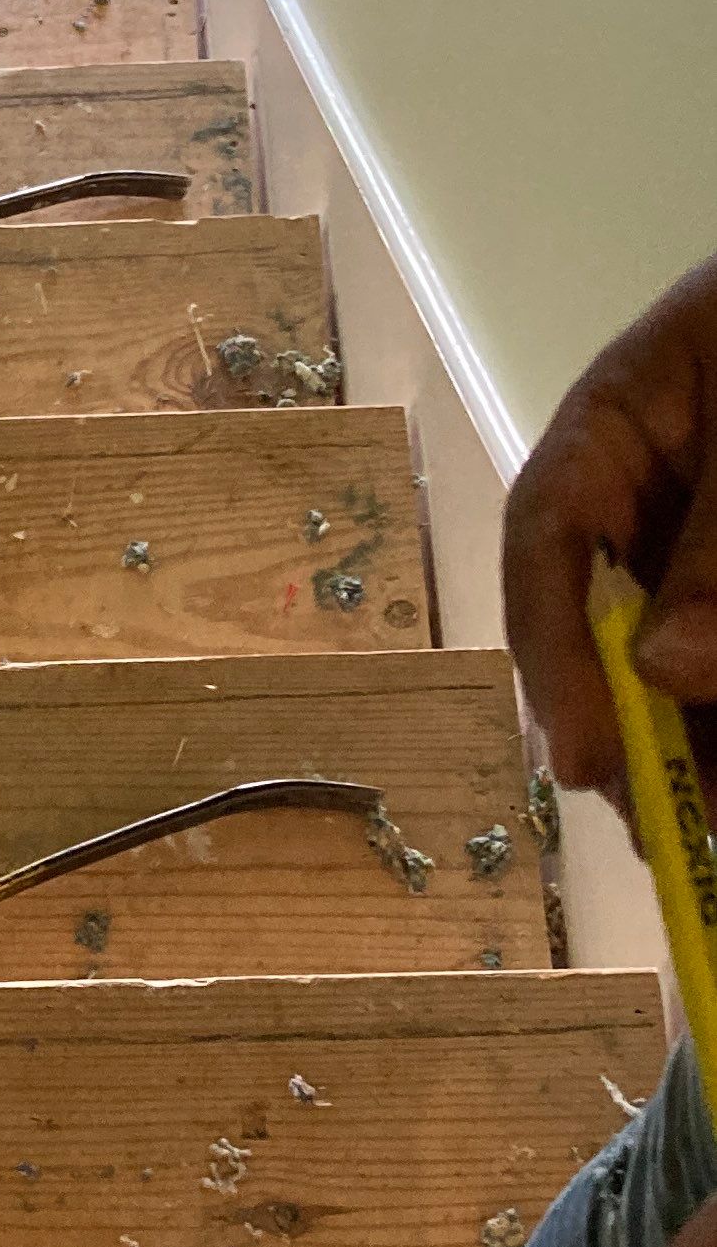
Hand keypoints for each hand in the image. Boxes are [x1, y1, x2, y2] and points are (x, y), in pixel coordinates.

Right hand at [503, 254, 716, 802]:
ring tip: (715, 828)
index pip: (547, 536)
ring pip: (690, 653)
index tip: (585, 755)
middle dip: (641, 732)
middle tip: (666, 829)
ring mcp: (713, 534)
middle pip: (618, 622)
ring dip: (703, 743)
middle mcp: (657, 486)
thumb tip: (667, 670)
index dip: (553, 651)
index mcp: (622, 417)